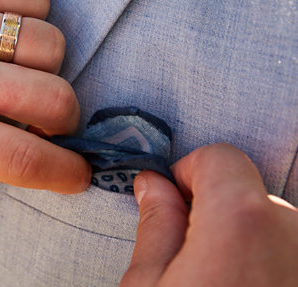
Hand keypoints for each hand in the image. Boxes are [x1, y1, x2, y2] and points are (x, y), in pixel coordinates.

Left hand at [0, 0, 90, 192]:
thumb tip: (48, 159)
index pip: (20, 157)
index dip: (64, 171)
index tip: (77, 172)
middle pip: (51, 98)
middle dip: (67, 118)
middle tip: (49, 119)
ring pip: (51, 43)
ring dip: (49, 67)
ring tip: (20, 71)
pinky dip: (36, 19)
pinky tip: (9, 34)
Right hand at [121, 143, 297, 286]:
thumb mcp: (148, 284)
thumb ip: (155, 225)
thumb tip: (154, 189)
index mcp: (240, 221)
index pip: (220, 157)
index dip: (187, 172)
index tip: (172, 198)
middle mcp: (290, 230)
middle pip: (246, 194)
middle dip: (214, 212)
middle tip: (187, 254)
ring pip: (269, 226)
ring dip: (242, 241)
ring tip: (217, 280)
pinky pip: (286, 251)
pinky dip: (265, 262)